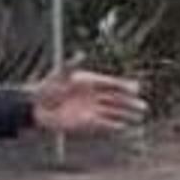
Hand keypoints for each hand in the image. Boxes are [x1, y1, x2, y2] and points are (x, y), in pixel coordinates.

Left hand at [29, 67, 146, 133]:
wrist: (35, 108)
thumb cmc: (46, 89)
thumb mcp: (58, 75)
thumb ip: (71, 65)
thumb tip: (81, 53)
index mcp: (88, 82)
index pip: (111, 84)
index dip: (124, 86)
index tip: (136, 88)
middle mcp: (92, 96)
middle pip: (115, 99)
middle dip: (129, 103)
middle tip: (143, 106)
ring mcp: (90, 110)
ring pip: (113, 112)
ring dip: (126, 115)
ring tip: (139, 117)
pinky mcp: (85, 123)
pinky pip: (104, 125)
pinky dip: (114, 126)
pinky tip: (124, 127)